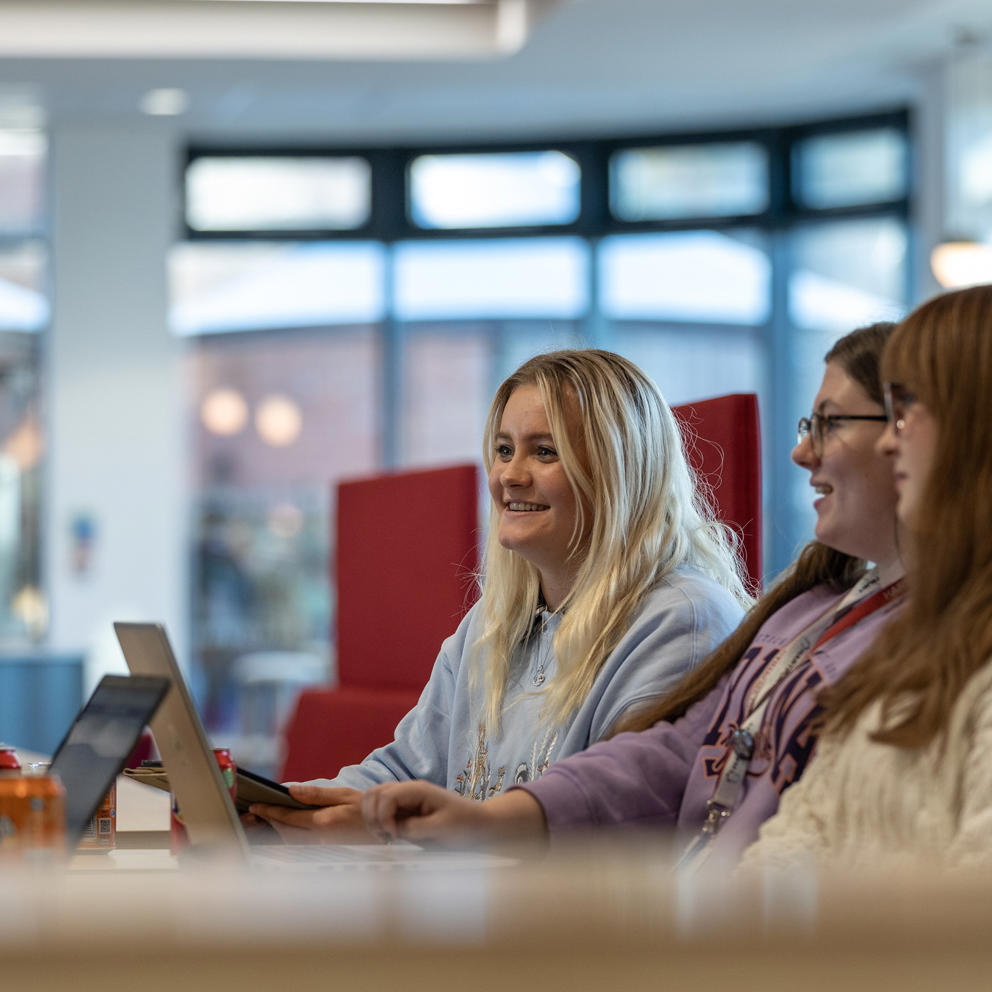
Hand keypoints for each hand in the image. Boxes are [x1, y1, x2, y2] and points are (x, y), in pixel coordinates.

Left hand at [248, 785, 371, 843]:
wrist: (388, 827)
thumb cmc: (367, 807)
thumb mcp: (343, 794)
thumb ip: (316, 794)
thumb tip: (291, 790)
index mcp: (324, 821)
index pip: (289, 817)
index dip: (270, 811)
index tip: (256, 805)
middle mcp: (321, 838)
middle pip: (286, 833)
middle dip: (270, 822)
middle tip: (257, 812)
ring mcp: (324, 847)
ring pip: (292, 842)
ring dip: (278, 831)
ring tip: (269, 819)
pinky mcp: (327, 851)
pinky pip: (302, 846)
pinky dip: (290, 837)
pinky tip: (288, 829)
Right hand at [361, 781, 548, 850]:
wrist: (479, 825)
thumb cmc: (465, 824)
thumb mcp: (442, 828)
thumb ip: (416, 828)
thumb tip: (394, 830)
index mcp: (418, 790)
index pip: (387, 795)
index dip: (383, 816)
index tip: (393, 836)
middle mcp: (409, 791)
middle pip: (375, 793)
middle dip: (373, 815)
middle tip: (385, 837)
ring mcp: (406, 800)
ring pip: (374, 799)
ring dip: (373, 818)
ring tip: (385, 837)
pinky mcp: (405, 811)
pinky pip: (382, 811)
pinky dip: (379, 822)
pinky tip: (389, 836)